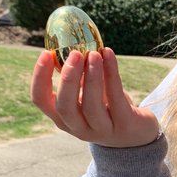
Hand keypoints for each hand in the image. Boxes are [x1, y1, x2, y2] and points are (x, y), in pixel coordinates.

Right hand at [31, 48, 160, 146]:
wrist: (137, 134)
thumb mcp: (87, 95)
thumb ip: (77, 77)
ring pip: (92, 106)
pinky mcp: (125, 126)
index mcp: (63, 118)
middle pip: (65, 107)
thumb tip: (71, 42)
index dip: (39, 77)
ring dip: (92, 77)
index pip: (41, 100)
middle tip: (74, 53)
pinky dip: (111, 74)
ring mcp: (102, 131)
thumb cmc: (106, 108)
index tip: (46, 53)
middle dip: (68, 79)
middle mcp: (78, 128)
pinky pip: (116, 98)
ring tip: (95, 54)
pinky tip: (109, 55)